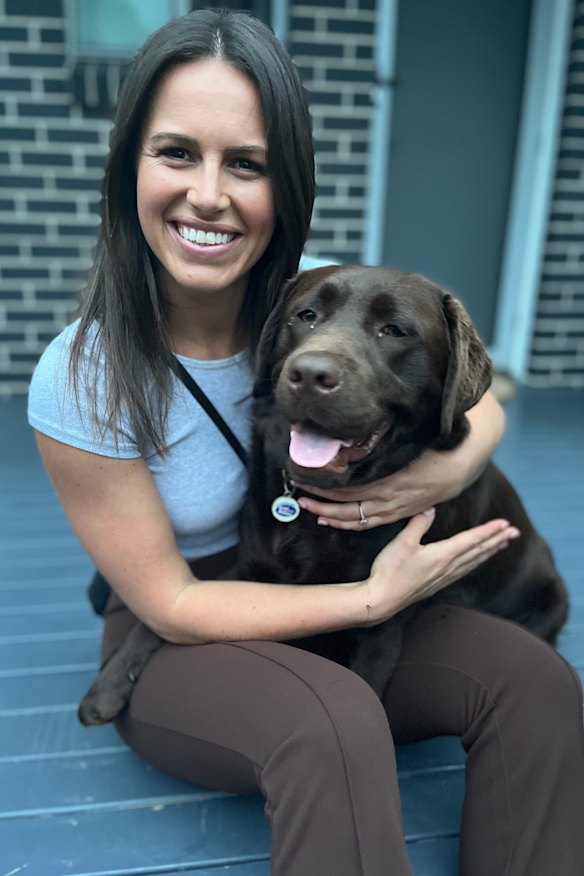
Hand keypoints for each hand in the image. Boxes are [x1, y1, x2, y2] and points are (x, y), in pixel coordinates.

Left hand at [297, 391, 504, 530]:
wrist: (463, 463)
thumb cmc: (433, 445)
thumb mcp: (408, 442)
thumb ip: (382, 446)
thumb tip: (351, 443)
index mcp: (390, 480)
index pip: (348, 487)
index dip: (325, 485)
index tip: (304, 475)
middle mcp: (390, 499)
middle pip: (347, 506)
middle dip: (320, 502)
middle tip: (298, 494)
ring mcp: (394, 509)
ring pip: (356, 519)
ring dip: (330, 516)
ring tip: (309, 509)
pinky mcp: (399, 513)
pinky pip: (369, 523)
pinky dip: (349, 524)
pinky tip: (333, 522)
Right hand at [363, 509, 519, 624]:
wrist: (382, 599)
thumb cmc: (390, 570)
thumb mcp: (402, 542)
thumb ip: (418, 523)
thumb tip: (431, 508)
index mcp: (443, 554)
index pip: (472, 540)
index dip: (489, 531)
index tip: (506, 524)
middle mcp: (448, 567)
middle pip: (478, 551)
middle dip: (497, 540)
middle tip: (515, 532)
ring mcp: (443, 577)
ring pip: (474, 562)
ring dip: (489, 552)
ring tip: (502, 545)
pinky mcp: (437, 584)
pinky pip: (464, 571)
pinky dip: (476, 563)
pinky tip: (476, 563)